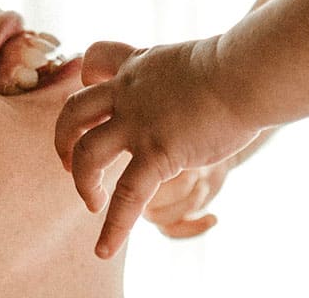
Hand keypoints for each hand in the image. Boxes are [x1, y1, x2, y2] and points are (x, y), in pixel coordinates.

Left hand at [53, 37, 260, 258]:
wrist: (244, 74)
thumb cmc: (236, 68)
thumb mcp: (192, 62)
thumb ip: (178, 79)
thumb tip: (193, 91)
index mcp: (139, 65)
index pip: (96, 58)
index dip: (87, 75)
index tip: (91, 89)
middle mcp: (129, 92)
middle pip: (73, 110)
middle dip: (63, 138)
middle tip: (68, 159)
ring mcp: (139, 123)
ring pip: (86, 153)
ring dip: (82, 182)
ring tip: (91, 201)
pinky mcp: (157, 152)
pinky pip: (126, 195)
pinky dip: (113, 227)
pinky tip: (104, 249)